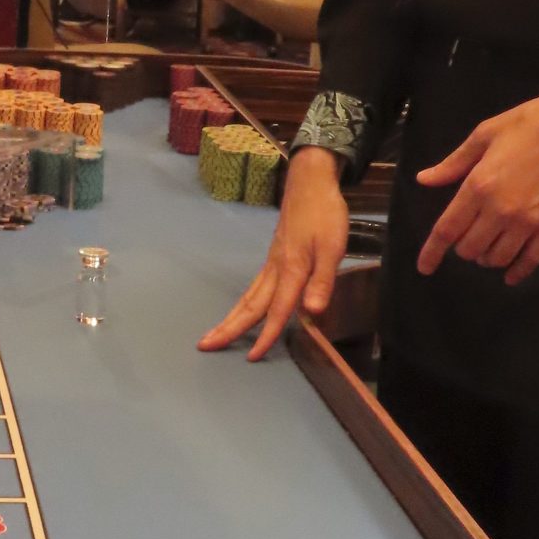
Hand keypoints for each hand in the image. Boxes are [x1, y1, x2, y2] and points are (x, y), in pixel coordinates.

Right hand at [198, 151, 349, 360]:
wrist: (311, 182)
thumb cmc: (325, 214)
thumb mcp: (333, 247)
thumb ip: (323, 281)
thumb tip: (312, 312)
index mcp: (290, 270)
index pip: (277, 310)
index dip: (267, 335)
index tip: (251, 357)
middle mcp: (275, 269)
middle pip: (250, 306)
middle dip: (229, 328)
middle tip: (205, 345)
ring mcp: (272, 262)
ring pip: (248, 296)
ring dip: (232, 317)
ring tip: (216, 334)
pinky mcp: (273, 256)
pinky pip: (254, 287)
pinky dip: (244, 304)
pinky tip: (244, 310)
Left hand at [415, 86, 538, 285]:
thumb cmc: (528, 123)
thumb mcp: (484, 135)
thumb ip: (453, 164)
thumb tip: (424, 180)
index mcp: (478, 186)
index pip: (447, 230)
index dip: (431, 253)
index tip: (424, 267)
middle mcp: (500, 210)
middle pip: (470, 249)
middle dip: (462, 248)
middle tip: (468, 235)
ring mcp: (528, 222)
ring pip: (497, 258)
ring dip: (487, 257)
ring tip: (488, 246)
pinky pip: (531, 260)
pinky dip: (518, 272)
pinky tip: (510, 276)